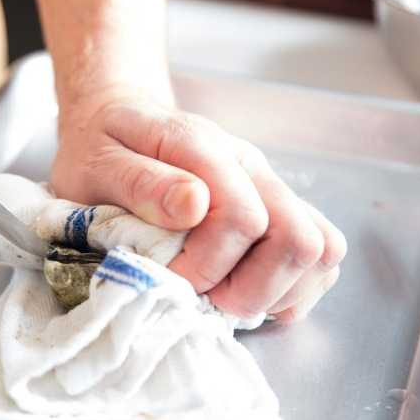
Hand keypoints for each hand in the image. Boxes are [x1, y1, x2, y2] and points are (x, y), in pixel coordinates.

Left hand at [50, 89, 345, 321]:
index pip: (243, 219)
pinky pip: (322, 261)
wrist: (118, 122)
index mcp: (209, 151)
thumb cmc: (104, 148)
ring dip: (279, 292)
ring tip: (229, 297)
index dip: (208, 266)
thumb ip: (141, 182)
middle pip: (301, 241)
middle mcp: (254, 170)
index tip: (170, 279)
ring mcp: (275, 193)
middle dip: (253, 289)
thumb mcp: (97, 161)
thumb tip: (194, 205)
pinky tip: (250, 290)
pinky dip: (292, 290)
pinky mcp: (285, 215)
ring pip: (322, 252)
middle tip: (208, 297)